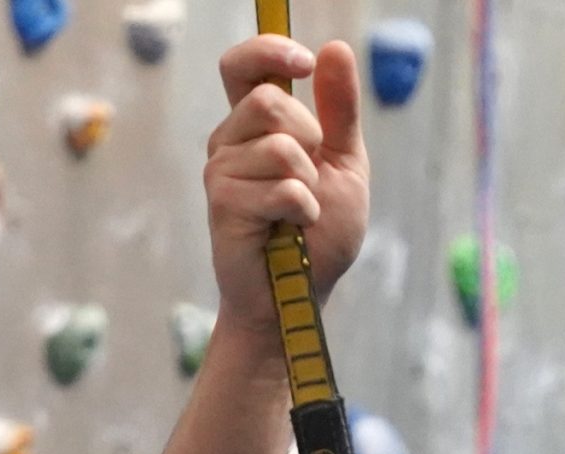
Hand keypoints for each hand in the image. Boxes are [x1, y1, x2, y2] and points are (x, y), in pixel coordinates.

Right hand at [205, 35, 369, 339]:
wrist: (301, 295)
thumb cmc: (319, 233)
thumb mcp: (343, 163)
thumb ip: (340, 111)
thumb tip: (335, 48)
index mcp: (256, 125)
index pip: (244, 66)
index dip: (269, 51)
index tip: (304, 63)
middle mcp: (230, 141)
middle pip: (270, 102)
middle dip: (310, 139)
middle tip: (310, 179)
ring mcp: (221, 171)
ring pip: (279, 147)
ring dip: (309, 185)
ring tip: (299, 212)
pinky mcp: (223, 204)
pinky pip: (283, 189)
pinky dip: (304, 212)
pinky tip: (292, 230)